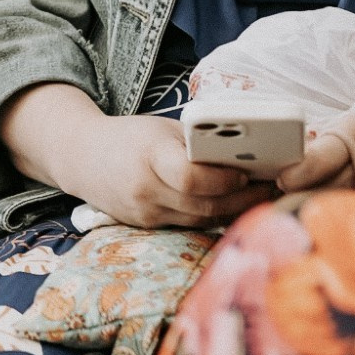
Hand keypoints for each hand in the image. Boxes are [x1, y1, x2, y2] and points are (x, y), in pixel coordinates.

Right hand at [65, 112, 272, 229]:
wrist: (81, 157)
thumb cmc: (129, 136)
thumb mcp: (161, 129)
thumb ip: (196, 144)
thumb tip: (244, 154)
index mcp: (149, 156)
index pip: (190, 178)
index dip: (224, 179)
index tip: (249, 171)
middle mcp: (145, 189)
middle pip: (203, 205)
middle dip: (243, 199)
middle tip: (273, 189)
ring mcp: (145, 213)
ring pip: (200, 219)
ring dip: (234, 211)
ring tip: (262, 198)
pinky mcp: (147, 226)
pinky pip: (188, 223)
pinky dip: (212, 216)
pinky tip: (234, 207)